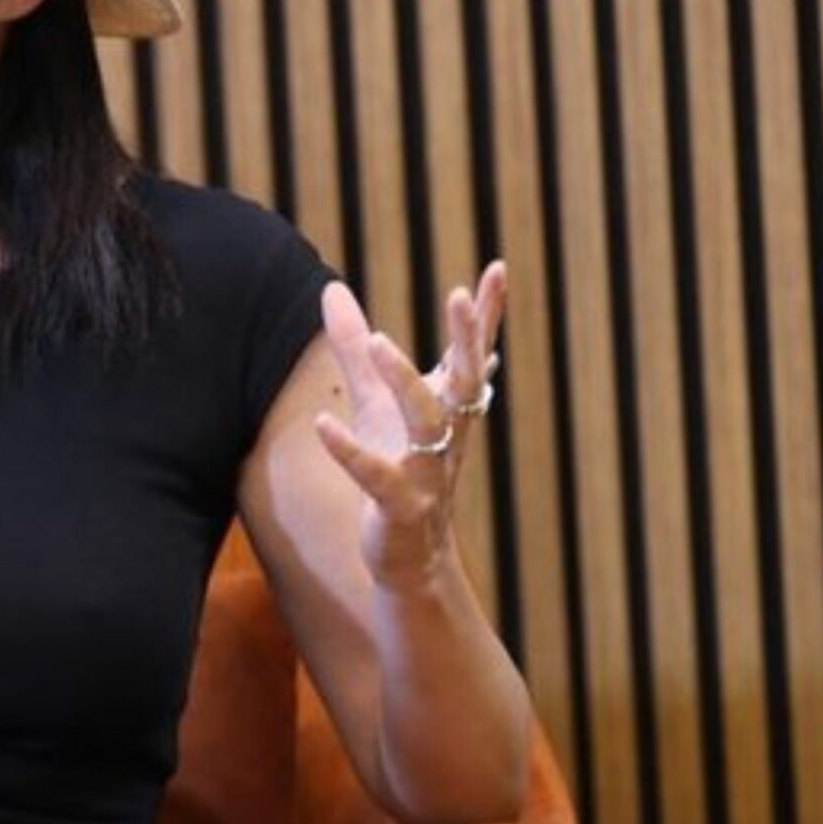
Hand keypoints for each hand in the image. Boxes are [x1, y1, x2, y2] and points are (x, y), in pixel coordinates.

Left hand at [310, 261, 505, 589]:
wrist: (409, 556)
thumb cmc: (397, 468)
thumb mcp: (372, 400)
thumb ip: (352, 346)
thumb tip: (331, 287)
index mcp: (448, 408)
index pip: (472, 352)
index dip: (487, 314)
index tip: (499, 268)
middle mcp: (448, 434)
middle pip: (463, 379)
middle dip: (467, 338)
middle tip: (460, 295)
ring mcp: (429, 471)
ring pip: (427, 422)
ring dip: (404, 382)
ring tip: (377, 342)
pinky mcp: (400, 506)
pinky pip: (377, 477)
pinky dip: (351, 451)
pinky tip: (323, 424)